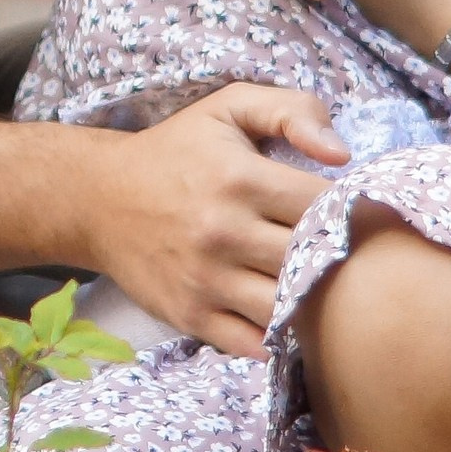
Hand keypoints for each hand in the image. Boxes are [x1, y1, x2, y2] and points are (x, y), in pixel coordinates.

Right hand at [86, 83, 347, 358]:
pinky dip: (274, 336)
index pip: (324, 205)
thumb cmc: (177, 151)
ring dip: (308, 300)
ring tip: (315, 284)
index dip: (350, 210)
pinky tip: (281, 313)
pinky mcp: (189, 315)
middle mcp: (224, 232)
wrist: (98, 198)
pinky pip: (252, 343)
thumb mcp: (229, 108)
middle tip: (344, 253)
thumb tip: (343, 156)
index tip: (352, 213)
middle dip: (335, 257)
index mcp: (241, 178)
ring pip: (286, 307)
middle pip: (310, 260)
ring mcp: (206, 279)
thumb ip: (294, 111)